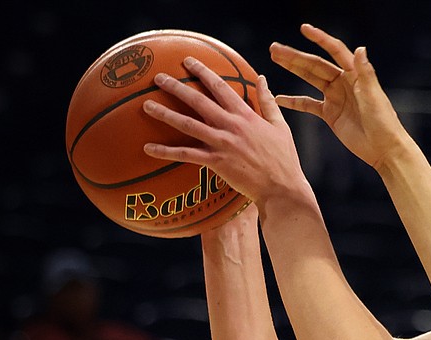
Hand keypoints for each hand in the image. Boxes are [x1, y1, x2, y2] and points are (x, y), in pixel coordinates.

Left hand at [142, 61, 307, 204]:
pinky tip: (148, 148)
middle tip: (158, 77)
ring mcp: (223, 144)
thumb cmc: (284, 160)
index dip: (203, 72)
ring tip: (146, 105)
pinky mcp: (217, 163)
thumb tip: (262, 79)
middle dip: (177, 87)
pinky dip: (167, 152)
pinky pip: (187, 155)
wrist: (282, 188)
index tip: (188, 61)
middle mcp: (232, 126)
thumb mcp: (281, 127)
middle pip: (198, 101)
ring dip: (165, 114)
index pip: (221, 87)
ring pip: (188, 124)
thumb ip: (268, 102)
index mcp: (246, 115)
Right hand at [270, 24, 410, 170]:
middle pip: (315, 65)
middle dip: (295, 56)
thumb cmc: (383, 121)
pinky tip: (279, 98)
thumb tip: (360, 48)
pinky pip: (308, 104)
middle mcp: (343, 83)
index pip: (335, 51)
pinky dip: (294, 101)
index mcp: (355, 75)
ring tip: (275, 58)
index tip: (304, 29)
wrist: (383, 148)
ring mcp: (335, 98)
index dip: (319, 39)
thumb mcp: (373, 96)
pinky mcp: (330, 114)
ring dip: (293, 69)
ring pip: (310, 79)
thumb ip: (365, 73)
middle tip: (274, 48)